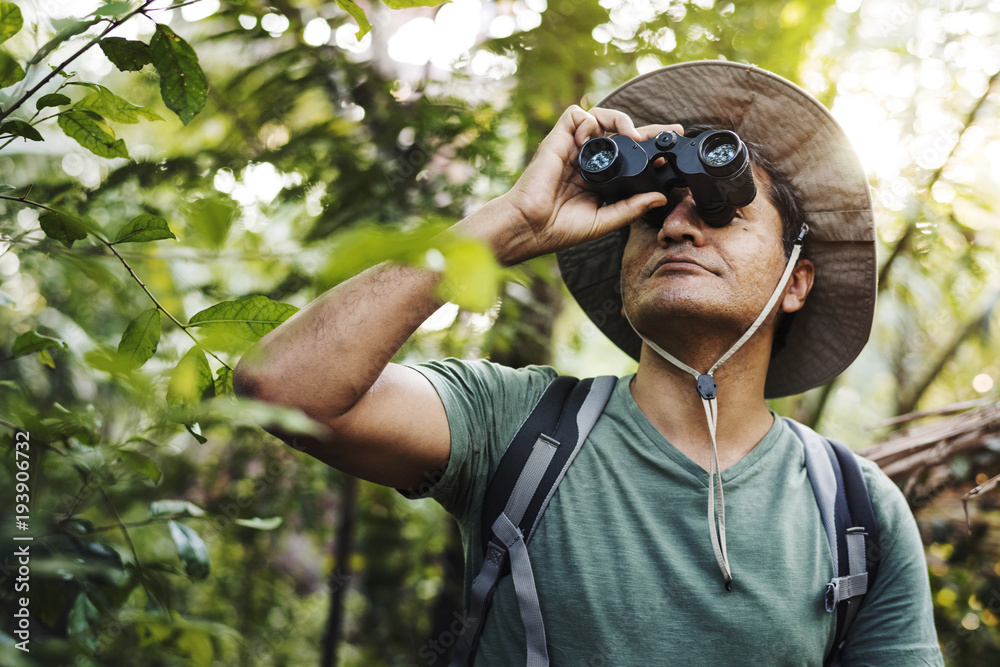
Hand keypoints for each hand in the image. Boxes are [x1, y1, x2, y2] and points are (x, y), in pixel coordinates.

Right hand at [501, 105, 682, 262]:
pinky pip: (577, 115)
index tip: (672, 147)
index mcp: (599, 178)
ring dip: (621, 120)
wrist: (530, 226)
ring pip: (600, 117)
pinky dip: (590, 119)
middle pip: (620, 133)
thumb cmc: (560, 229)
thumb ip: (632, 208)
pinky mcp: (557, 139)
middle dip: (647, 128)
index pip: (629, 156)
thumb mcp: (605, 220)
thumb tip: (660, 197)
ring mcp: (573, 148)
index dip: (651, 148)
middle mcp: (587, 160)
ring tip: (633, 136)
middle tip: (670, 130)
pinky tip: (597, 138)